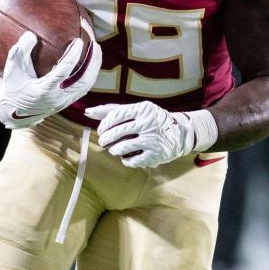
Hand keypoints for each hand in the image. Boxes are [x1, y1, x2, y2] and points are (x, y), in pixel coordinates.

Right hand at [0, 26, 101, 128]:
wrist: (13, 112)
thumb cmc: (13, 87)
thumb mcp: (12, 69)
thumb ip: (20, 51)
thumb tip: (31, 35)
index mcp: (44, 90)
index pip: (63, 71)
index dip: (73, 56)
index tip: (79, 41)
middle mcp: (57, 98)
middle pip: (83, 80)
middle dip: (92, 62)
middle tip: (95, 44)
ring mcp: (65, 101)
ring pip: (87, 85)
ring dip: (94, 67)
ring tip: (96, 50)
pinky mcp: (68, 102)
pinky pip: (84, 87)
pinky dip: (90, 73)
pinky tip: (91, 61)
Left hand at [84, 101, 216, 167]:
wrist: (180, 133)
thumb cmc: (152, 120)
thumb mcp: (136, 110)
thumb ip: (113, 110)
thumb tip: (88, 112)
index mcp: (143, 109)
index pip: (115, 117)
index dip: (104, 126)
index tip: (102, 130)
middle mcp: (148, 123)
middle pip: (116, 133)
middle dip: (106, 139)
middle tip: (105, 141)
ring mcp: (152, 140)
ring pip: (121, 148)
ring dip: (114, 150)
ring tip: (116, 149)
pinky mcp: (155, 155)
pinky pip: (130, 161)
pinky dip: (125, 160)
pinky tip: (128, 156)